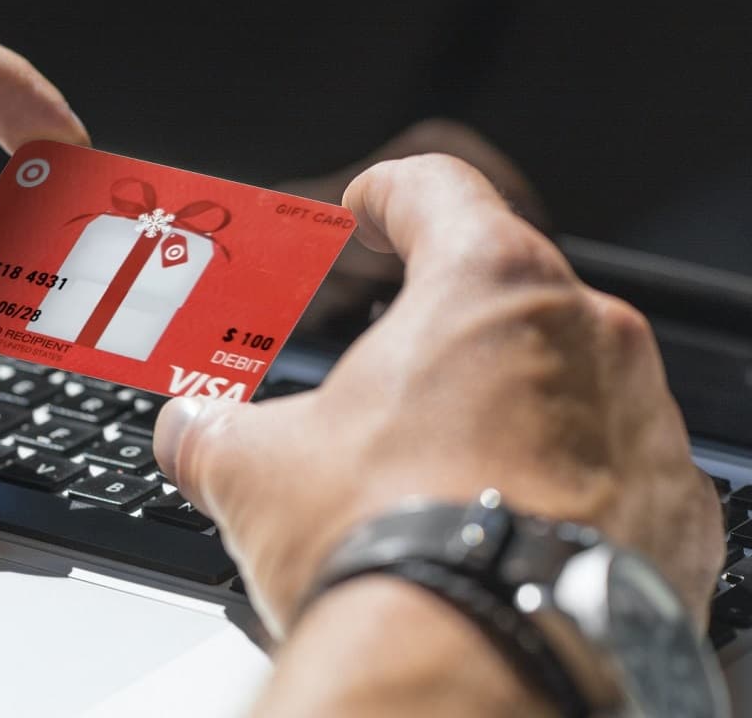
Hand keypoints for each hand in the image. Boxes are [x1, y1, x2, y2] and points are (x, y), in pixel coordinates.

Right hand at [154, 153, 722, 639]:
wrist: (473, 672)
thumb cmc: (382, 546)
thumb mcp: (258, 470)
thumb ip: (213, 429)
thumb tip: (188, 430)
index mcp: (487, 287)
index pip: (438, 189)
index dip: (390, 192)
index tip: (370, 207)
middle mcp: (585, 337)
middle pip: (506, 290)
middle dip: (443, 321)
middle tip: (389, 367)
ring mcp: (642, 422)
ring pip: (566, 378)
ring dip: (504, 403)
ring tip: (438, 467)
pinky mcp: (672, 509)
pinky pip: (611, 465)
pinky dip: (561, 479)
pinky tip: (504, 524)